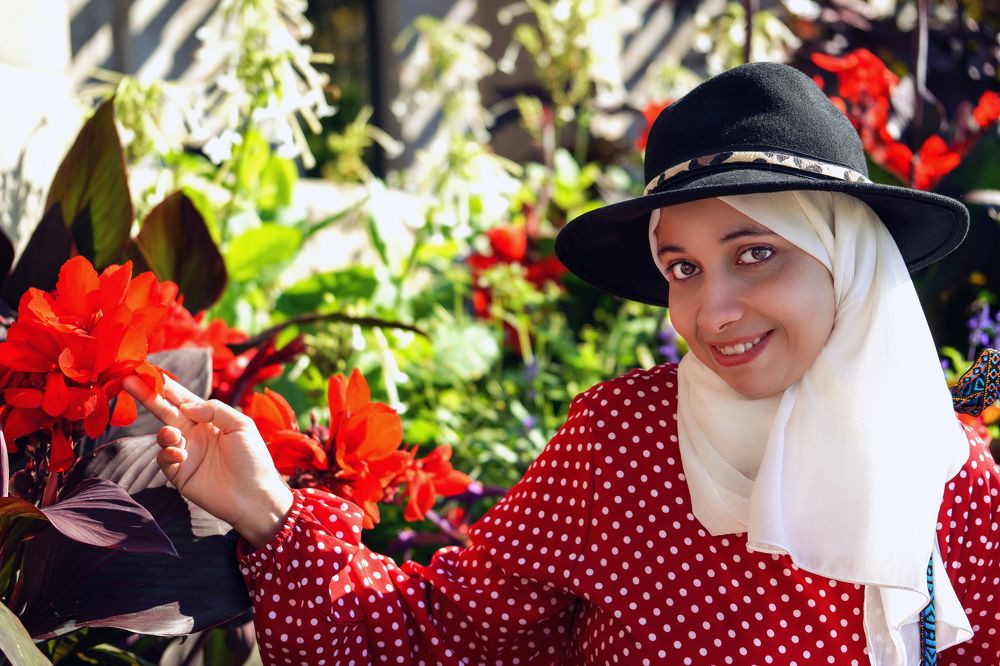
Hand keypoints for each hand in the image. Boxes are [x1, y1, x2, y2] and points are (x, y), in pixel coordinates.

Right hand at [123, 375, 292, 548]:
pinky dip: (167, 454)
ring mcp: (187, 453)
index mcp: (211, 420)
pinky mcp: (180, 474)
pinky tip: (181, 454)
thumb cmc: (253, 458)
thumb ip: (214, 409)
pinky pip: (164, 459)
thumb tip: (185, 406)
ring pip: (163, 436)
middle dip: (149, 397)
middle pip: (167, 412)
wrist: (254, 496)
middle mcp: (196, 434)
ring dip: (164, 433)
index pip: (186, 400)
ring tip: (174, 435)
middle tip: (129, 381)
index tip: (152, 375)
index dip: (170, 388)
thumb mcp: (240, 425)